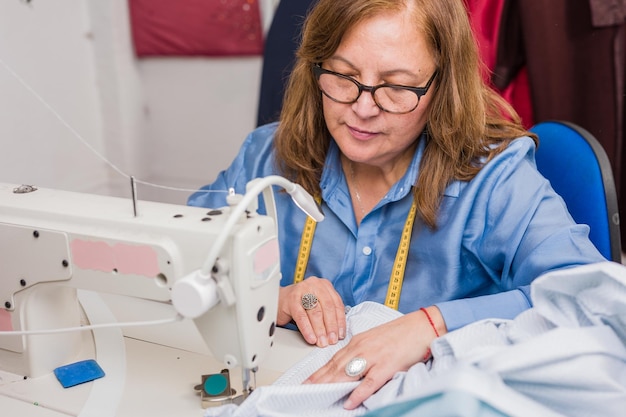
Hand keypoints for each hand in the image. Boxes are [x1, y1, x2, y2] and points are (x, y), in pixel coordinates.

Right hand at [277, 276, 346, 346]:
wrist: (278, 299)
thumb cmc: (301, 304)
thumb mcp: (318, 305)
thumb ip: (327, 314)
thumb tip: (336, 333)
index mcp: (325, 285)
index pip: (337, 304)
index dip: (340, 321)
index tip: (340, 335)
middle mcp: (315, 284)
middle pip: (327, 307)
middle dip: (330, 327)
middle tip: (331, 340)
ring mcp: (302, 290)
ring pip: (315, 312)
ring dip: (320, 330)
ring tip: (321, 341)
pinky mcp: (291, 298)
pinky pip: (301, 316)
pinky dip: (307, 329)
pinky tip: (310, 337)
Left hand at [304, 306, 445, 408]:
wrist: (421, 326)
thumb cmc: (400, 334)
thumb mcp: (374, 340)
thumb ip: (361, 352)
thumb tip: (349, 368)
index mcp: (358, 342)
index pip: (333, 359)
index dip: (319, 371)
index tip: (307, 380)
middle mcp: (362, 348)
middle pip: (334, 367)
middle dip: (318, 379)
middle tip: (305, 389)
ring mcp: (373, 357)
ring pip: (346, 373)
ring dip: (330, 385)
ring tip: (318, 394)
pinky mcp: (387, 366)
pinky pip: (369, 382)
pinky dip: (358, 393)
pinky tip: (350, 402)